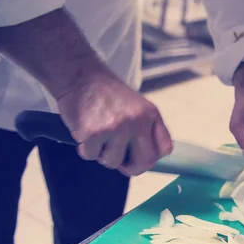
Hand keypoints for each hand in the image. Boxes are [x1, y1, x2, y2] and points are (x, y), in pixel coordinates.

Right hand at [57, 72, 172, 175]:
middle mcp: (137, 121)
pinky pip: (91, 156)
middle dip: (131, 168)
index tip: (138, 157)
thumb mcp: (136, 106)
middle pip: (144, 162)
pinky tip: (85, 131)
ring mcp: (116, 128)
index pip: (164, 148)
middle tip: (120, 161)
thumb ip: (145, 130)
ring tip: (98, 135)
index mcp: (150, 114)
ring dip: (103, 154)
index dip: (150, 158)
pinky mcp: (93, 133)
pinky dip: (85, 149)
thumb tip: (145, 161)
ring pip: (113, 162)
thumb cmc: (106, 94)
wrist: (79, 76)